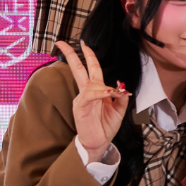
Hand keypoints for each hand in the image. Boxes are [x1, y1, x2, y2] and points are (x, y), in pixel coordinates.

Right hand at [55, 40, 128, 159]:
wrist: (99, 142)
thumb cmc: (105, 125)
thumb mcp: (119, 109)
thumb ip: (121, 96)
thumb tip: (122, 85)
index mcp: (94, 90)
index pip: (90, 69)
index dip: (88, 56)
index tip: (84, 44)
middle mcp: (86, 92)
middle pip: (79, 69)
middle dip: (72, 55)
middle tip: (63, 43)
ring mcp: (81, 99)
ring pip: (89, 84)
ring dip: (103, 87)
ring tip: (113, 94)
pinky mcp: (80, 108)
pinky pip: (89, 96)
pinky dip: (99, 93)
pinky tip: (107, 94)